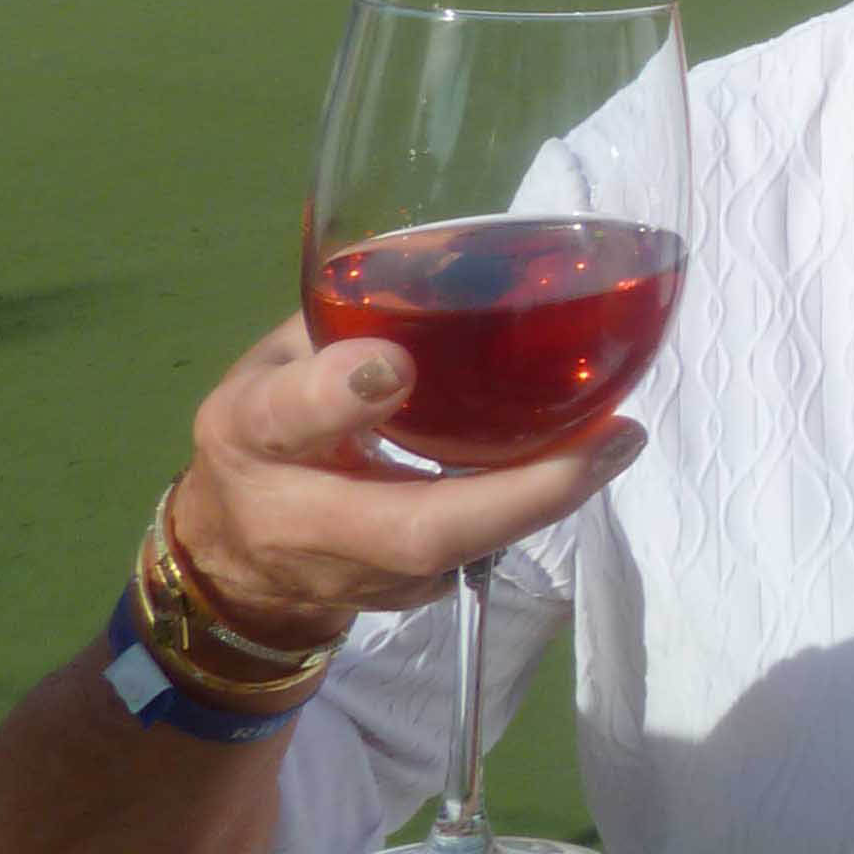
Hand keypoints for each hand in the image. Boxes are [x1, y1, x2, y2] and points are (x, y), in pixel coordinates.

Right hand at [165, 318, 644, 647]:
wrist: (235, 562)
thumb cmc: (267, 432)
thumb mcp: (276, 361)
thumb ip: (345, 318)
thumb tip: (455, 253)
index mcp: (249, 435)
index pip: (284, 418)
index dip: (337, 395)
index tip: (397, 364)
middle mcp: (297, 518)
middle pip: (413, 529)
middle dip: (517, 494)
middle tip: (609, 438)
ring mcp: (356, 576)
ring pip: (461, 554)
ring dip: (545, 500)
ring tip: (617, 442)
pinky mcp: (403, 600)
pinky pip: (475, 556)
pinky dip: (530, 509)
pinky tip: (585, 462)